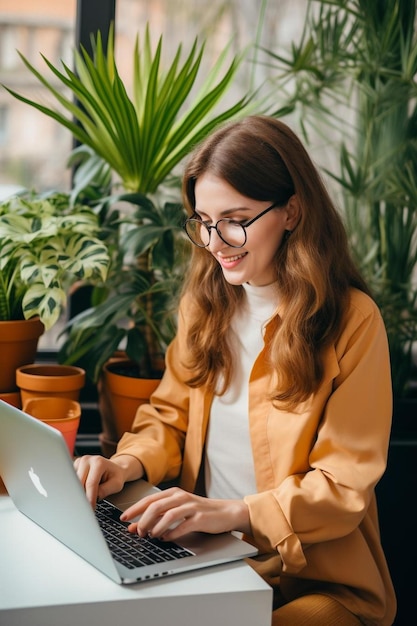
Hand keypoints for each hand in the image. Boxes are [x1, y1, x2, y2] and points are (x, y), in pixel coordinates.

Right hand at [74, 454, 143, 507]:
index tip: (89, 509)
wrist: (114, 468)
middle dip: (82, 497)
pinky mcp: (75, 467)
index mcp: (98, 462)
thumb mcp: (116, 485)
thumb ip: (105, 491)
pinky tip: (82, 492)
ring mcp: (79, 462)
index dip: (89, 499)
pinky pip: (72, 481)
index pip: (90, 484)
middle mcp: (87, 460)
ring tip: (86, 499)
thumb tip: (93, 498)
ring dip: (79, 493)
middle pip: (79, 483)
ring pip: (74, 483)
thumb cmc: (116, 476)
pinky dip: (76, 489)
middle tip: (85, 509)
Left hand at [120, 487, 250, 540]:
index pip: (149, 500)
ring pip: (167, 515)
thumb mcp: (177, 511)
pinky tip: (166, 539)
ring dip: (156, 527)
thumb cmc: (199, 512)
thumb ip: (158, 517)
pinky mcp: (200, 518)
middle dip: (143, 520)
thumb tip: (134, 527)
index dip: (134, 509)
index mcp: (173, 493)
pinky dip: (171, 534)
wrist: (225, 512)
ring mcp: (191, 506)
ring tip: (150, 536)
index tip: (124, 519)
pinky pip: (182, 526)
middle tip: (138, 532)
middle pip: (155, 506)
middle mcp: (181, 497)